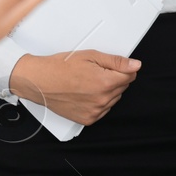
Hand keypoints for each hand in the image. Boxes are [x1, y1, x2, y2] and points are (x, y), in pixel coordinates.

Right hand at [9, 50, 139, 125]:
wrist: (40, 81)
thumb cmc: (61, 67)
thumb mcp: (91, 56)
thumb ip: (116, 62)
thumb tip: (135, 65)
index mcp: (106, 82)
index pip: (130, 75)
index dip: (122, 68)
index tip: (111, 66)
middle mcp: (102, 100)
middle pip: (122, 87)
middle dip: (113, 78)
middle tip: (95, 72)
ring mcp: (95, 111)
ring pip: (113, 99)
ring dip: (107, 91)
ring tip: (88, 82)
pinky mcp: (88, 119)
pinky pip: (103, 110)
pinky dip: (98, 102)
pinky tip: (85, 93)